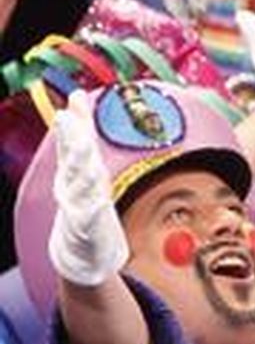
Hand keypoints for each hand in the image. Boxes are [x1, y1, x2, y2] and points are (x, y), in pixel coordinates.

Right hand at [49, 100, 129, 288]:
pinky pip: (89, 219)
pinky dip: (91, 211)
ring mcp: (79, 207)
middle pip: (74, 161)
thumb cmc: (84, 200)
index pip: (74, 143)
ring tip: (85, 154)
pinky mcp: (89, 230)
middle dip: (72, 140)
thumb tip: (77, 94)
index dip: (72, 125)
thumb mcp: (84, 163)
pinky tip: (97, 203)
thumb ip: (80, 130)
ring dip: (81, 171)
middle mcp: (74, 185)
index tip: (70, 106)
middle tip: (69, 120)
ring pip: (79, 188)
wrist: (81, 250)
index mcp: (76, 169)